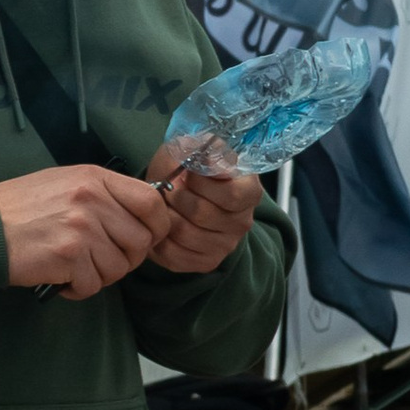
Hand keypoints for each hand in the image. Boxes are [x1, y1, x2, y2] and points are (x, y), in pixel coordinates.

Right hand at [0, 164, 172, 299]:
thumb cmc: (19, 208)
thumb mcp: (64, 183)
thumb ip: (101, 194)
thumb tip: (138, 217)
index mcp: (95, 178)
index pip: (151, 202)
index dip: (157, 227)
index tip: (145, 239)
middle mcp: (93, 199)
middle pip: (140, 242)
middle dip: (124, 260)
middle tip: (99, 261)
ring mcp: (82, 228)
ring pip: (118, 268)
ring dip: (99, 276)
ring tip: (73, 268)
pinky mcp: (69, 256)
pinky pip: (93, 285)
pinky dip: (78, 289)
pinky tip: (60, 279)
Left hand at [145, 141, 263, 275]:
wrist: (178, 192)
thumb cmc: (188, 169)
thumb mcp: (194, 148)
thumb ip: (201, 148)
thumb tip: (204, 159)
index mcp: (249, 192)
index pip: (231, 195)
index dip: (201, 182)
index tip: (187, 171)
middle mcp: (242, 222)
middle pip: (202, 214)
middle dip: (177, 197)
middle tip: (168, 187)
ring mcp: (225, 245)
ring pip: (185, 234)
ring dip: (166, 216)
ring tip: (163, 204)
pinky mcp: (205, 262)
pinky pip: (174, 255)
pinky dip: (160, 238)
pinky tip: (161, 223)